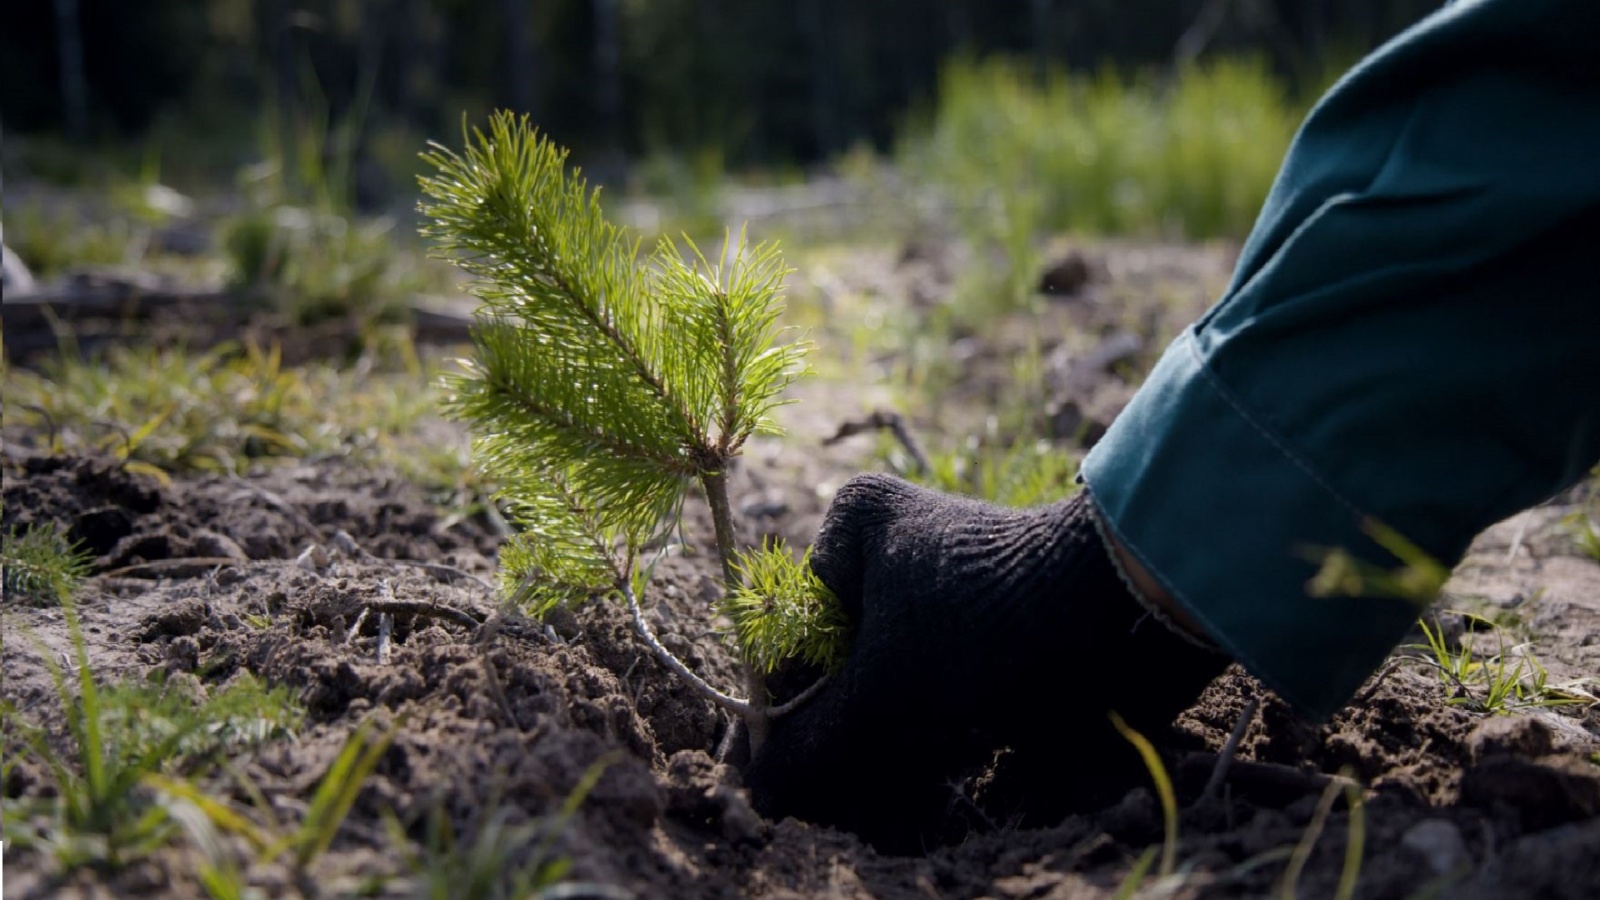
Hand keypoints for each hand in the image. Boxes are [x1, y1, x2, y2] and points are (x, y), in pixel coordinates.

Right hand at [744, 474, 1225, 851]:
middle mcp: (894, 551)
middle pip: (837, 663)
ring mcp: (945, 594)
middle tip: (813, 795)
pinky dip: (925, 741)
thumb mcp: (888, 683)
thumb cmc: (990, 619)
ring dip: (877, 746)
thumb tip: (758, 793)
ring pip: (886, 688)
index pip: (789, 630)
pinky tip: (921, 778)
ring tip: (868, 795)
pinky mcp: (989, 637)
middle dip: (829, 733)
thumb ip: (815, 739)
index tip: (762, 773)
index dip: (776, 708)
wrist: (1133, 606)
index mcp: (855, 529)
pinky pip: (935, 697)